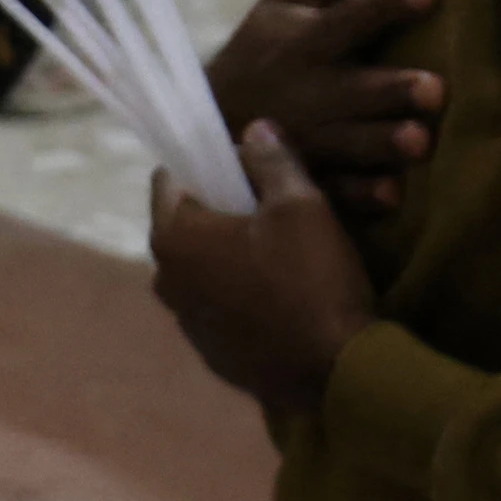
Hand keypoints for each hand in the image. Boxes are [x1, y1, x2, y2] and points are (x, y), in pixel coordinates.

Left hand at [151, 126, 375, 419]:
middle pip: (185, 224)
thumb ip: (272, 162)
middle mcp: (165, 279)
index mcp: (173, 237)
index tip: (245, 163)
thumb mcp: (301, 207)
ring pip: (202, 268)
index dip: (205, 163)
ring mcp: (185, 320)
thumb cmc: (313, 281)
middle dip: (221, 209)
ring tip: (283, 250)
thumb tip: (254, 128)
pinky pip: (219, 306)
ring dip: (231, 254)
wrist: (335, 372)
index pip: (169, 180)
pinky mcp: (211, 352)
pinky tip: (283, 293)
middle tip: (271, 205)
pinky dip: (241, 293)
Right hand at [205, 0, 442, 222]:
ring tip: (419, 141)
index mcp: (307, 40)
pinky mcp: (309, 180)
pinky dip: (360, 196)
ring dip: (384, 143)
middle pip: (357, 88)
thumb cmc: (265, 51)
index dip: (387, 3)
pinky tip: (392, 194)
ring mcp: (309, 140)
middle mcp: (310, 90)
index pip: (350, 17)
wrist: (208, 122)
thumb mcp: (286, 0)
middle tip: (436, 87)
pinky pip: (336, 192)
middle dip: (391, 88)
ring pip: (352, 144)